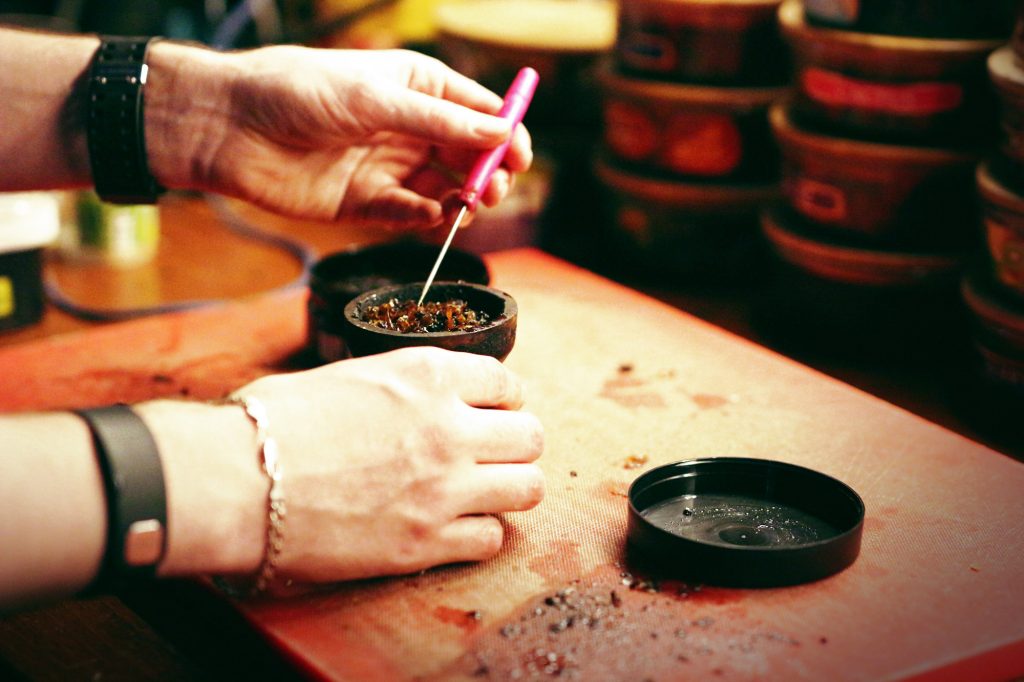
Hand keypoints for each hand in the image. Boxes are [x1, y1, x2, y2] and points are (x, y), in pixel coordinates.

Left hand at [146, 44, 532, 229]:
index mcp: (417, 87)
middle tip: (492, 190)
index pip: (478, 112)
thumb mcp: (375, 97)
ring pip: (443, 189)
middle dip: (487, 174)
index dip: (505, 135)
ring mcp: (388, 166)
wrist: (230, 127)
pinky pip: (408, 214)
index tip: (521, 158)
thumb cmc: (297, 91)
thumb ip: (439, 120)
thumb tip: (501, 134)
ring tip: (464, 204)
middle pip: (468, 156)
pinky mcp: (365, 204)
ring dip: (460, 200)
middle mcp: (408, 128)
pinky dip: (423, 218)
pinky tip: (426, 215)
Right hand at [234, 347, 544, 583]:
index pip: (507, 383)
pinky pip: (492, 539)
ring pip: (528, 488)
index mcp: (428, 375)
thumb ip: (404, 386)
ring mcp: (444, 488)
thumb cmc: (274, 422)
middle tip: (489, 454)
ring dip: (508, 489)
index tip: (489, 412)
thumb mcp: (349, 375)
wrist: (236, 480)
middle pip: (531, 436)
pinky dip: (479, 534)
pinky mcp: (427, 542)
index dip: (501, 400)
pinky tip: (454, 527)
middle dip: (514, 444)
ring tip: (481, 492)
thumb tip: (419, 398)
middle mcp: (449, 428)